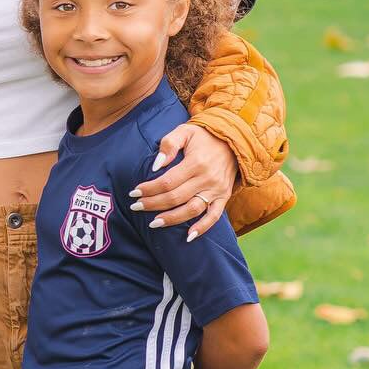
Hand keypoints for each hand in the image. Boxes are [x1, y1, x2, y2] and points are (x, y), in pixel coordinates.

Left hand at [130, 123, 236, 241]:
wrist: (234, 140)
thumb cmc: (204, 136)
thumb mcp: (185, 131)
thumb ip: (169, 144)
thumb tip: (156, 165)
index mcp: (196, 162)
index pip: (167, 182)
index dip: (149, 189)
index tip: (134, 192)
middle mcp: (207, 179)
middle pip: (175, 198)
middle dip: (152, 204)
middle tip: (135, 207)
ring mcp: (216, 190)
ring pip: (191, 210)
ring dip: (171, 219)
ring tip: (153, 224)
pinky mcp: (223, 197)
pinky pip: (214, 216)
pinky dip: (202, 228)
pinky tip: (188, 237)